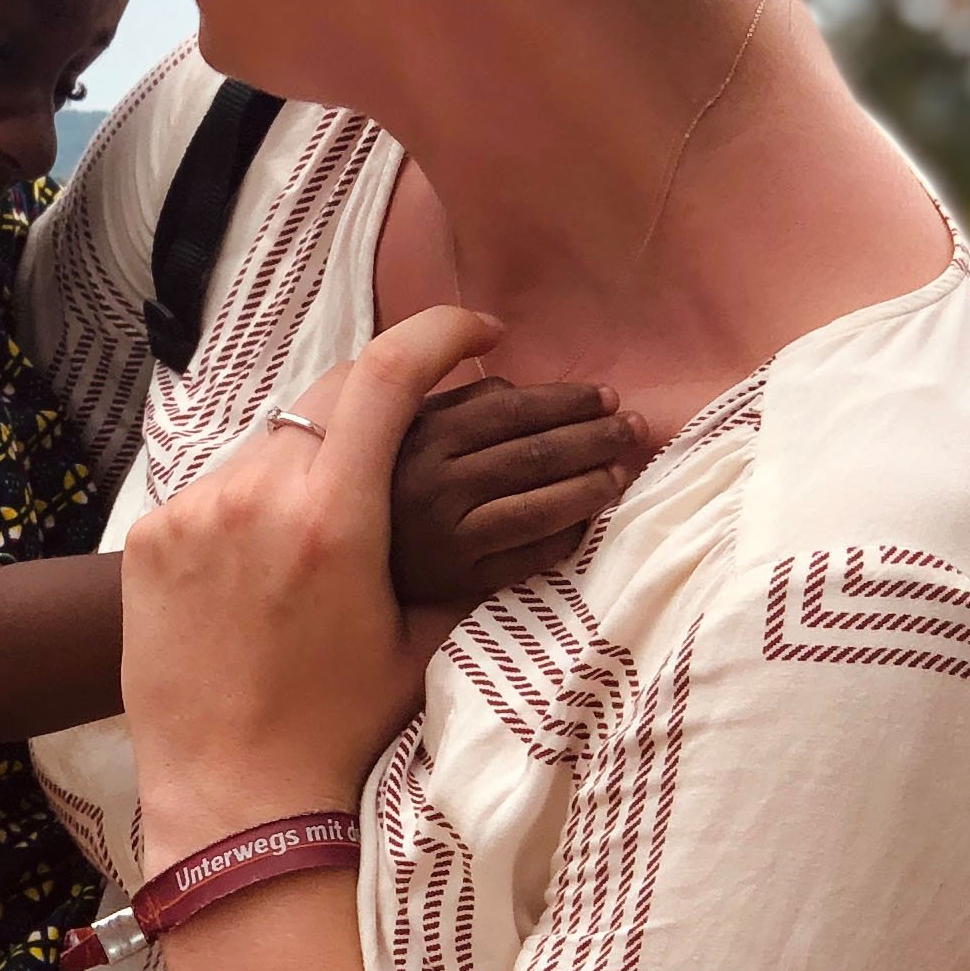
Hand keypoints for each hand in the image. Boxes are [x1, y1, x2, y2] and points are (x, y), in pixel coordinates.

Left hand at [122, 305, 500, 852]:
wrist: (235, 800)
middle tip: (404, 448)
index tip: (479, 331)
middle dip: (377, 410)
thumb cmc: (340, 730)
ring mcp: (193, 513)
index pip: (389, 372)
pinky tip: (264, 564)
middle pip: (330, 399)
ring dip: (310, 461)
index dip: (441, 333)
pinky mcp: (149, 537)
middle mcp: (257, 495)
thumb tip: (504, 499)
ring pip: (269, 442)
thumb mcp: (422, 638)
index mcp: (335, 517)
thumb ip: (456, 553)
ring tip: (327, 532)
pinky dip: (250, 504)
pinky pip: (216, 488)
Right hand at [389, 375, 648, 605]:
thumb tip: (522, 386)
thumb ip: (454, 400)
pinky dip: (568, 535)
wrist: (338, 567)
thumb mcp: (400, 429)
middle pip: (533, 454)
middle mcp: (432, 486)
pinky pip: (530, 556)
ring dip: (593, 485)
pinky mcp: (459, 583)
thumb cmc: (380, 485)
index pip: (510, 409)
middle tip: (631, 428)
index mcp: (419, 437)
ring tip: (621, 471)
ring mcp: (447, 539)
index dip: (566, 400)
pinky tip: (589, 520)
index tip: (605, 396)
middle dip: (595, 437)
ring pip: (540, 507)